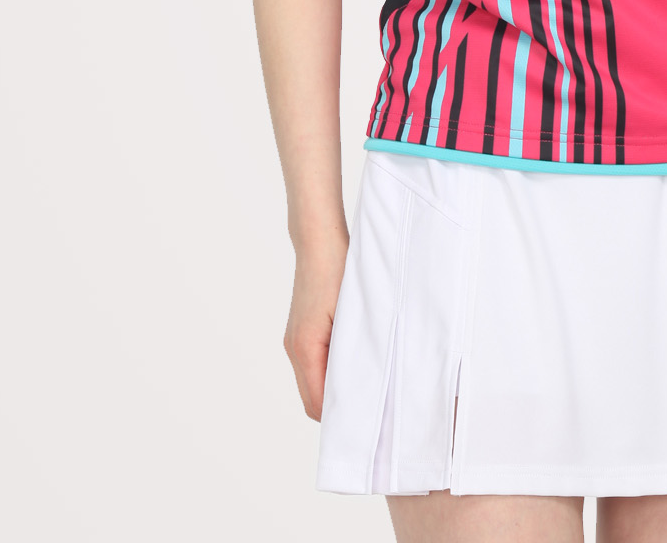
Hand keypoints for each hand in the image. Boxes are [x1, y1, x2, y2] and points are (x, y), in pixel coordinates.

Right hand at [283, 233, 349, 420]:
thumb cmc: (338, 270)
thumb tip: (367, 386)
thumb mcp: (353, 313)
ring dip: (335, 389)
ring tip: (367, 387)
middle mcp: (294, 347)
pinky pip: (313, 364)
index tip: (367, 425)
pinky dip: (330, 371)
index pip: (317, 405)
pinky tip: (354, 362)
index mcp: (305, 347)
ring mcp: (294, 339)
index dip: (340, 420)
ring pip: (312, 382)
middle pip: (313, 399)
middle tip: (372, 412)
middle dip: (339, 409)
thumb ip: (356, 351)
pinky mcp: (299, 330)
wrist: (318, 240)